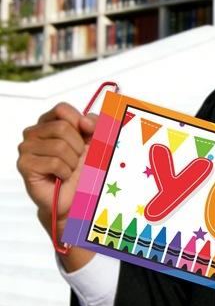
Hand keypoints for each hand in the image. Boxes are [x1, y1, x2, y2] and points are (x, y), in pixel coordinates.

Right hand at [17, 102, 97, 270]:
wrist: (76, 196)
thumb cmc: (84, 168)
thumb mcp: (97, 141)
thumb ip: (96, 124)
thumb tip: (84, 120)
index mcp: (49, 122)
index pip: (62, 109)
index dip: (79, 123)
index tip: (86, 136)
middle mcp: (34, 133)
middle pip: (62, 128)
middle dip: (78, 146)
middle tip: (76, 158)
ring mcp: (26, 149)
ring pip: (59, 146)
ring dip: (72, 161)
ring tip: (69, 169)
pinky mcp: (25, 165)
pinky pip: (54, 162)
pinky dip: (65, 171)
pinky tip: (62, 176)